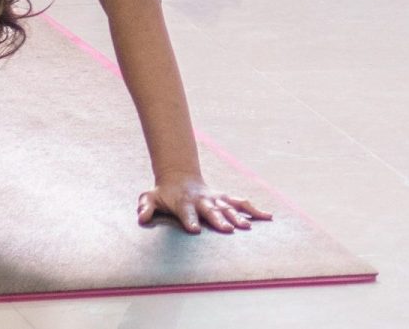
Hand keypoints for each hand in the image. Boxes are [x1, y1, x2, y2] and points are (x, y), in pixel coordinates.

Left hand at [137, 176, 266, 233]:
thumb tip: (141, 217)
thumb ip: (145, 206)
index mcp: (184, 201)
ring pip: (229, 207)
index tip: (195, 231)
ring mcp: (216, 199)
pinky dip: (254, 210)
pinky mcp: (225, 199)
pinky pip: (242, 203)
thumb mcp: (150, 197)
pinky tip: (267, 217)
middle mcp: (203, 200)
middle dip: (219, 220)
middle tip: (227, 230)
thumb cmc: (164, 193)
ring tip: (248, 228)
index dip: (191, 221)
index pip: (187, 212)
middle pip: (211, 210)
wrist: (181, 177)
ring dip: (238, 216)